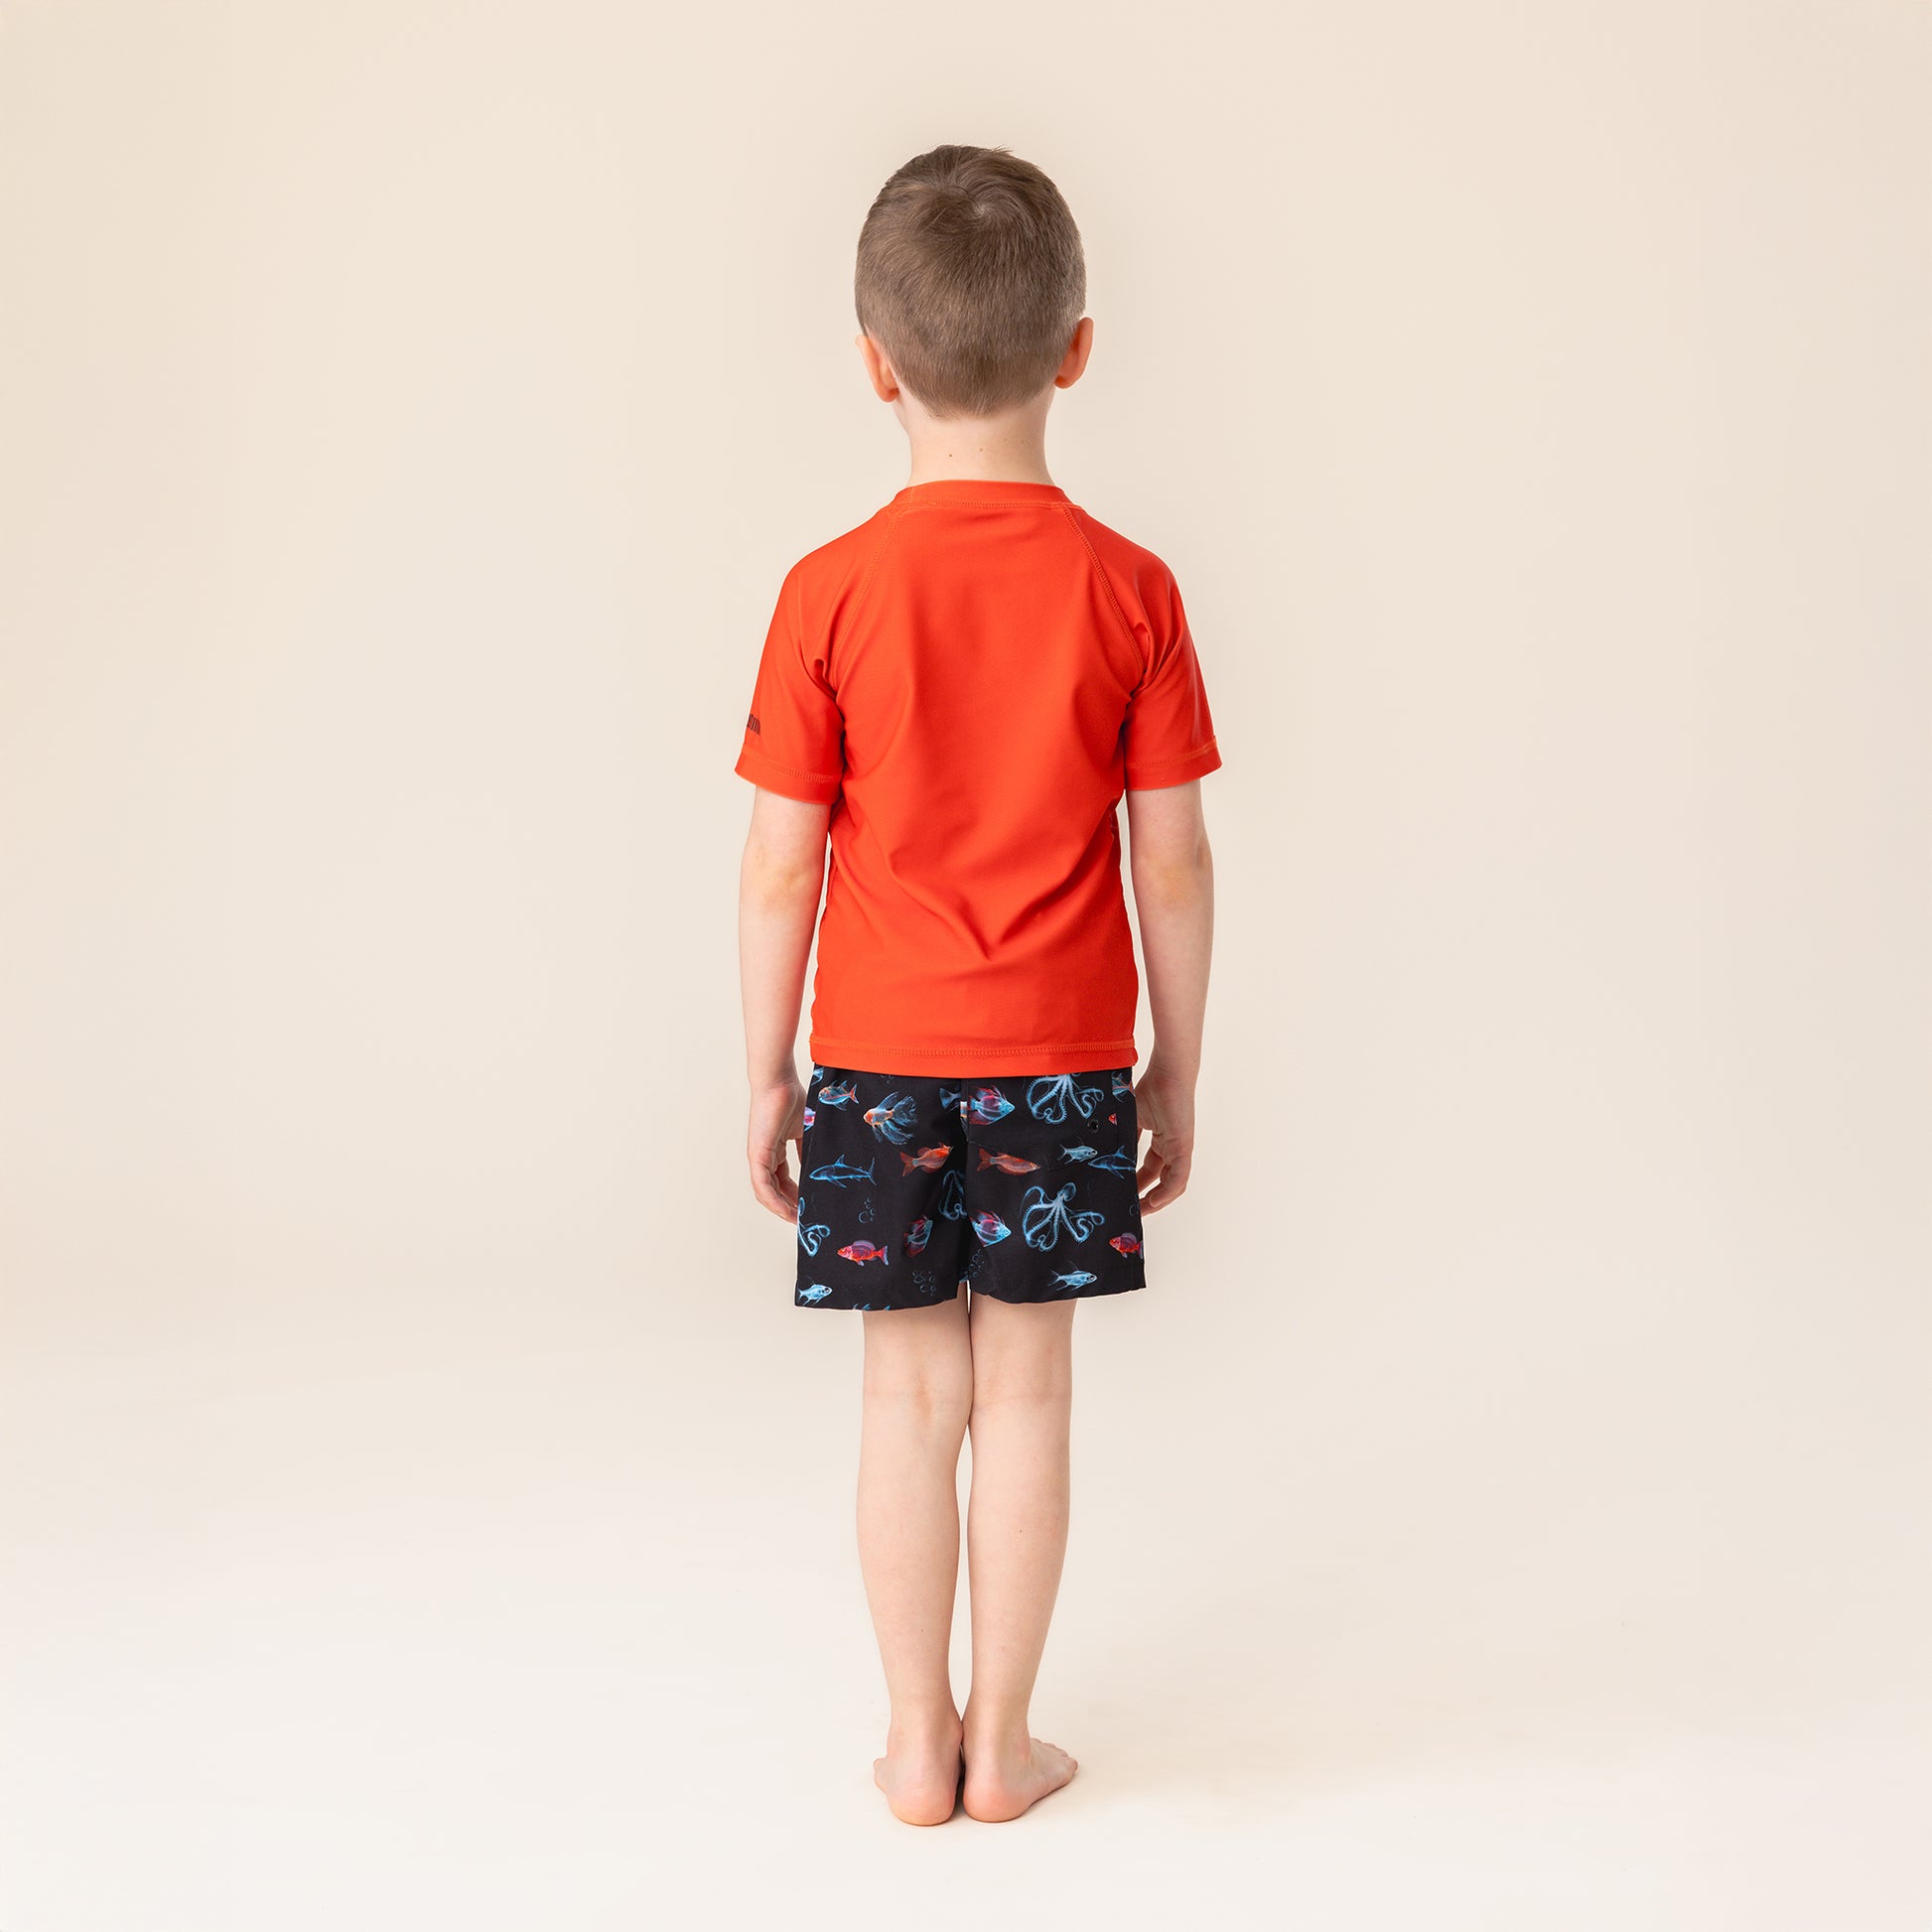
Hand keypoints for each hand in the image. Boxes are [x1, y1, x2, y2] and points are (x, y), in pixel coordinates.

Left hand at [747, 1077, 805, 1220]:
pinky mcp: (757, 1155)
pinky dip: (774, 1201)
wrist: (780, 1081)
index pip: (783, 1181)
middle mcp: (763, 1157)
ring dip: (781, 1209)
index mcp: (774, 1150)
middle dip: (790, 1207)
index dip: (795, 1196)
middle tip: (805, 1220)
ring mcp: (758, 1157)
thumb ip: (809, 1149)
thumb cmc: (793, 1097)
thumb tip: (820, 1168)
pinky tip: (786, 1211)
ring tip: (798, 1221)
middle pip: (774, 1191)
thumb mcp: (806, 1130)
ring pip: (766, 1193)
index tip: (809, 1207)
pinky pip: (762, 1186)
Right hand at [1133, 1062, 1195, 1212]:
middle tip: (1129, 1209)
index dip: (1137, 1184)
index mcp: (1160, 1140)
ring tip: (1140, 1211)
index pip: (1150, 1169)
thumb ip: (1122, 1137)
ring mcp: (1179, 1150)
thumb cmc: (1150, 1089)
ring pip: (1171, 1185)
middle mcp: (1171, 1147)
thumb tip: (1102, 1153)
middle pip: (1160, 1180)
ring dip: (1156, 1200)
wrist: (1167, 1074)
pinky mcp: (1184, 1149)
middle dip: (1144, 1197)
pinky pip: (1178, 1178)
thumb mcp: (1129, 1119)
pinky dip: (1166, 1193)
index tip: (1123, 1194)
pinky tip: (1154, 1202)